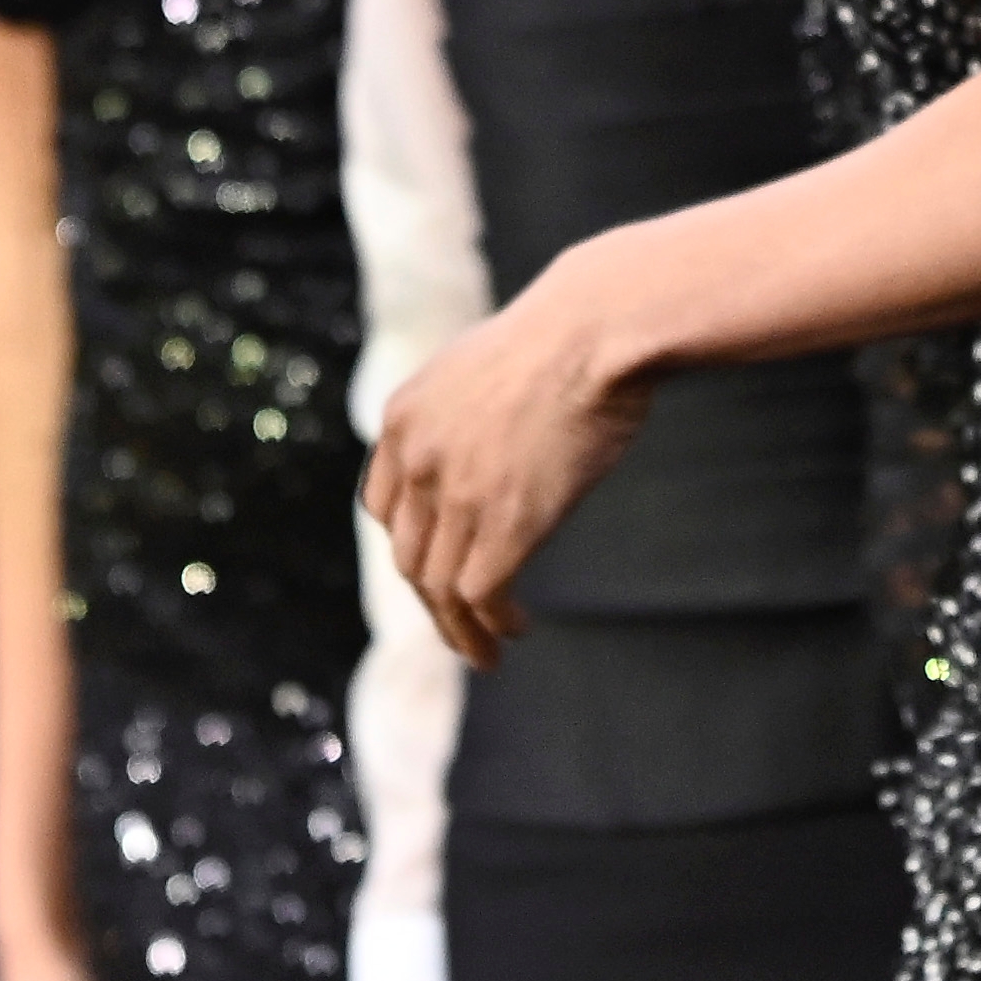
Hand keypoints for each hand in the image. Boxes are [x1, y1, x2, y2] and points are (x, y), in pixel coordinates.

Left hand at [362, 248, 659, 662]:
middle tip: (462, 627)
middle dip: (432, 602)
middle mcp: (417, 459)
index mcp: (403, 419)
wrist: (598, 327)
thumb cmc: (565, 336)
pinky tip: (515, 629)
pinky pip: (480, 595)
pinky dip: (492, 624)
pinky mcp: (506, 521)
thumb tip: (484, 444)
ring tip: (486, 653)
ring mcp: (458, 493)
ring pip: (440, 588)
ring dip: (461, 630)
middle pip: (408, 557)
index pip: (382, 508)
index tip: (438, 566)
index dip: (410, 546)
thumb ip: (462, 412)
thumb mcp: (482, 366)